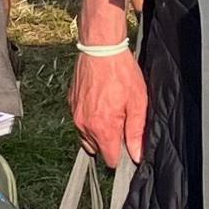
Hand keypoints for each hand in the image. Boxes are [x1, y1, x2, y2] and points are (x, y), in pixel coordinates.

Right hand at [70, 46, 148, 165]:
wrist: (101, 49)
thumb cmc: (121, 72)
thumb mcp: (137, 102)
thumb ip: (136, 132)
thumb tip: (136, 154)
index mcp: (103, 128)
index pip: (110, 159)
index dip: (121, 155)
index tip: (127, 145)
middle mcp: (85, 125)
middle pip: (97, 150)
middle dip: (109, 142)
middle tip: (121, 123)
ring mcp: (76, 115)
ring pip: (87, 137)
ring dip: (98, 132)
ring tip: (110, 113)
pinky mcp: (71, 104)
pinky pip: (80, 122)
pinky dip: (90, 119)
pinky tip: (101, 104)